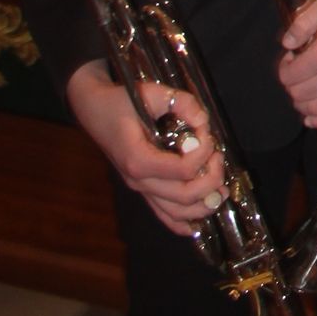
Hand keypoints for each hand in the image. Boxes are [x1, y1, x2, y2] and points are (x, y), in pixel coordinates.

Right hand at [67, 60, 224, 235]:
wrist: (96, 111)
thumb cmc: (122, 102)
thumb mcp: (152, 92)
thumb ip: (181, 102)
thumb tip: (203, 120)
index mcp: (138, 159)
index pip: (182, 170)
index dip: (203, 153)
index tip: (207, 134)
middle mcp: (138, 181)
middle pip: (184, 196)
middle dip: (211, 179)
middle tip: (218, 157)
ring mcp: (140, 189)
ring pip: (176, 213)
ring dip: (204, 205)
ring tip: (221, 188)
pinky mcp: (144, 190)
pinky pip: (163, 216)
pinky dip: (183, 223)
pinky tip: (199, 222)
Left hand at [278, 0, 316, 128]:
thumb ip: (302, 23)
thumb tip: (286, 44)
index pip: (291, 77)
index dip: (284, 68)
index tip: (291, 57)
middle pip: (301, 95)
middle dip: (292, 85)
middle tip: (298, 69)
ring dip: (303, 103)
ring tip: (304, 88)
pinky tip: (311, 117)